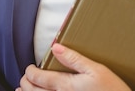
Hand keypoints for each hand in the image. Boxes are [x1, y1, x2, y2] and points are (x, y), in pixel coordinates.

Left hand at [16, 43, 131, 90]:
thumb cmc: (112, 90)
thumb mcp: (96, 69)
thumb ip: (74, 58)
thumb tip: (55, 47)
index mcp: (66, 85)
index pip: (38, 78)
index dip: (30, 72)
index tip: (29, 68)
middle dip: (25, 82)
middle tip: (25, 77)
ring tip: (23, 89)